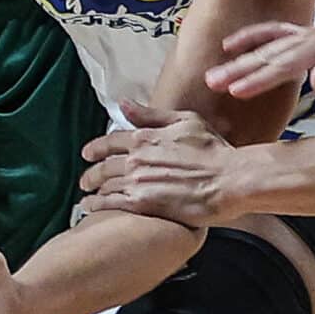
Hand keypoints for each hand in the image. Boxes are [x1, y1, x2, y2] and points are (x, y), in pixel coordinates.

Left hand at [80, 103, 242, 227]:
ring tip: (88, 196)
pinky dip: (96, 206)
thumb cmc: (214, 151)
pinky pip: (110, 205)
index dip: (95, 147)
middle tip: (85, 180)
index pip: (109, 141)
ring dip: (93, 191)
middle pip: (103, 166)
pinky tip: (91, 209)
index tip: (87, 153)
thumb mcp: (185, 121)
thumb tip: (124, 105)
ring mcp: (137, 181)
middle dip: (91, 173)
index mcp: (145, 137)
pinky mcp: (142, 203)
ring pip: (104, 186)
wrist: (229, 179)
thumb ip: (151, 115)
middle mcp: (136, 158)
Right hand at [204, 20, 314, 104]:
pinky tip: (234, 46)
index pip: (285, 65)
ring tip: (213, 71)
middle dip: (239, 68)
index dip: (259, 78)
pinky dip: (252, 38)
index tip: (235, 91)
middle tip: (211, 82)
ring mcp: (309, 34)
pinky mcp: (308, 38)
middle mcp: (313, 36)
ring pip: (267, 44)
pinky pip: (274, 35)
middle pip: (270, 53)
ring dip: (240, 56)